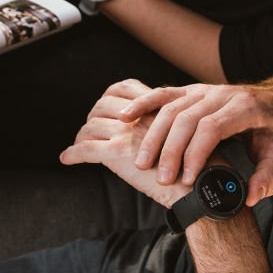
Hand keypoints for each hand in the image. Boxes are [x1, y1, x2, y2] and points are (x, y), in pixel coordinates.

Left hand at [59, 91, 191, 207]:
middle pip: (105, 104)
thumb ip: (176, 124)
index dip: (114, 97)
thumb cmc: (204, 164)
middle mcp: (143, 114)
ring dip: (82, 137)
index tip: (112, 111)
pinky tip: (68, 158)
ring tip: (80, 147)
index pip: (129, 88)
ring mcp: (131, 131)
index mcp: (162, 105)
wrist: (202, 184)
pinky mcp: (119, 152)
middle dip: (93, 116)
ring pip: (92, 125)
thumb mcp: (193, 131)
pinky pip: (86, 149)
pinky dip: (73, 153)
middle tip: (91, 131)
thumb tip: (163, 130)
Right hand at [97, 78, 272, 206]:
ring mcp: (204, 89)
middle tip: (162, 180)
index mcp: (244, 107)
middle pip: (187, 118)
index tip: (188, 180)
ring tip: (142, 163)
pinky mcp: (192, 90)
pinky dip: (143, 103)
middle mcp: (221, 94)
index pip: (212, 127)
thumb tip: (250, 197)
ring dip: (154, 134)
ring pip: (171, 106)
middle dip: (171, 149)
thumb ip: (268, 177)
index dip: (196, 153)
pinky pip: (163, 93)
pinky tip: (125, 117)